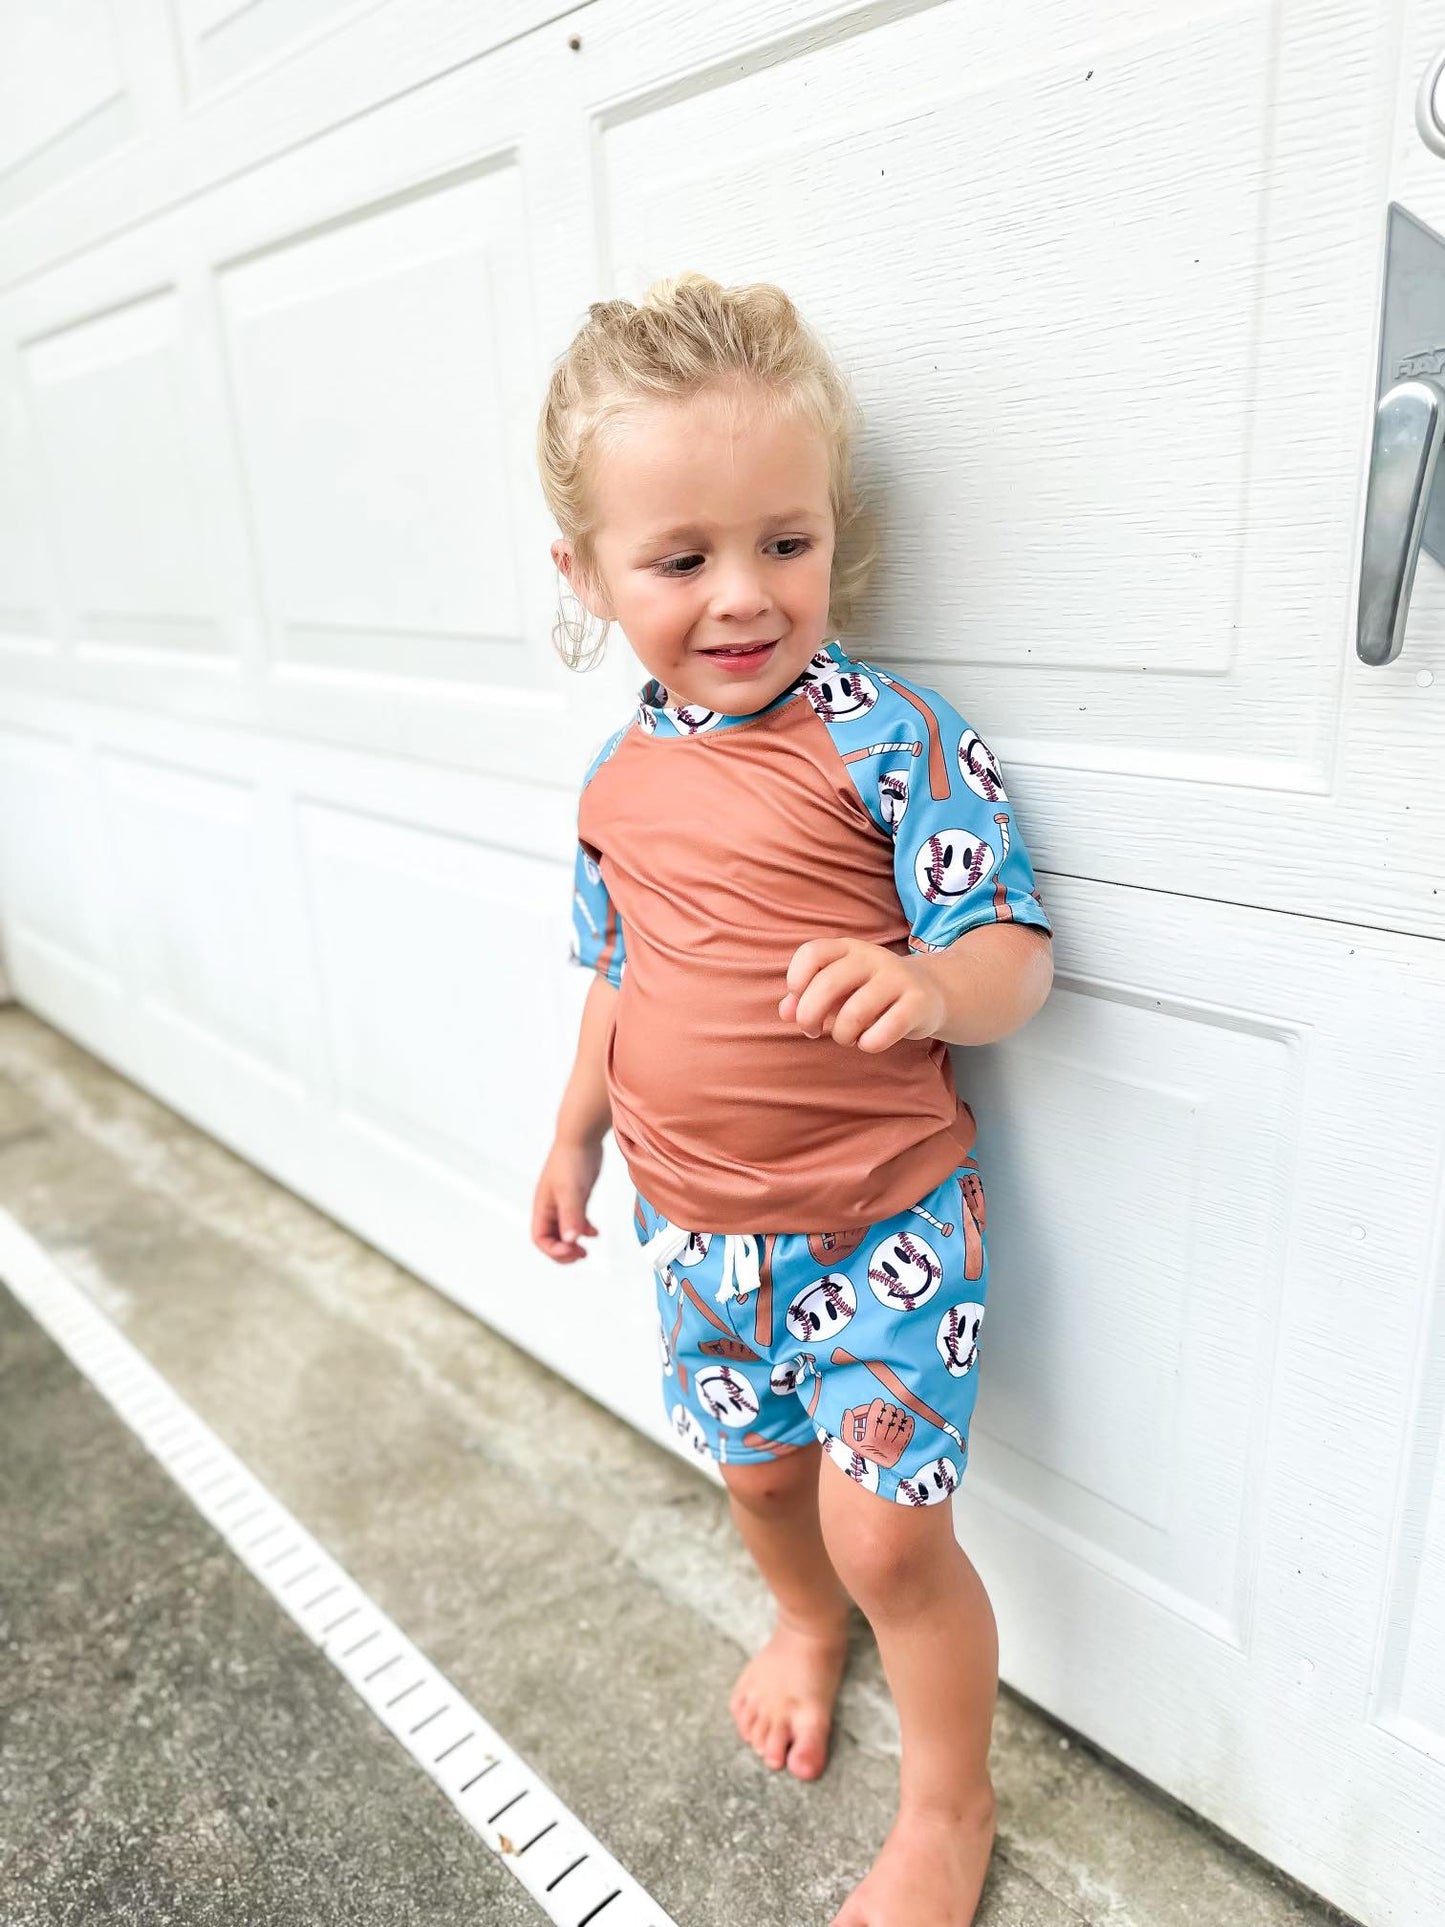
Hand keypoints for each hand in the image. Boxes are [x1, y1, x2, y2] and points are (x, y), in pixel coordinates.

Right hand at [531, 1134, 603, 1263]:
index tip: (572, 1251)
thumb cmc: (571, 1160)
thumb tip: (571, 1240)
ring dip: (572, 1244)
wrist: (581, 1137)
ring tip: (585, 1252)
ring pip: (564, 1231)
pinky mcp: (576, 1196)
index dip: (553, 1250)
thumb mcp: (571, 1191)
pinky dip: (583, 1229)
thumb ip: (571, 1216)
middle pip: (550, 1238)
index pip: (540, 1238)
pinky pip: (575, 1220)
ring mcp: (563, 1201)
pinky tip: (595, 1233)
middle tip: (580, 1256)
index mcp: (543, 1206)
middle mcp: (550, 1206)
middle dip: (563, 1252)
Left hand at [779, 938, 945, 1051]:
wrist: (930, 993)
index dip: (796, 979)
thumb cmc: (870, 993)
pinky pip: (883, 1032)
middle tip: (811, 1031)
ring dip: (842, 1035)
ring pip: (855, 1013)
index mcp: (847, 948)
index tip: (799, 1000)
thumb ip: (806, 998)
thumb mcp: (838, 990)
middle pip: (828, 984)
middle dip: (809, 1016)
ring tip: (846, 1038)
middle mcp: (872, 956)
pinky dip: (869, 1044)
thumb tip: (785, 1012)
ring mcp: (897, 977)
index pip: (811, 952)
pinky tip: (870, 1041)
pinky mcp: (918, 1003)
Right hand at [838, 1397, 914, 1466]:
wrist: (880, 1471)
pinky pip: (908, 1428)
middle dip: (888, 1408)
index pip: (875, 1414)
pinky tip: (905, 1420)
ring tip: (895, 1413)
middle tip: (887, 1408)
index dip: (878, 1405)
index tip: (878, 1402)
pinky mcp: (904, 1444)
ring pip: (899, 1420)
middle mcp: (883, 1438)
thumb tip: (848, 1412)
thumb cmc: (866, 1452)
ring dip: (898, 1414)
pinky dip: (907, 1421)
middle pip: (888, 1414)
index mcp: (870, 1436)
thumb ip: (847, 1427)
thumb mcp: (851, 1443)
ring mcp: (894, 1441)